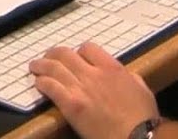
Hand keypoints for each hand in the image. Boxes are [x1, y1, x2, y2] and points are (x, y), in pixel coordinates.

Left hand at [31, 43, 158, 138]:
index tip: (74, 57)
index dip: (78, 51)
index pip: (88, 48)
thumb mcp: (143, 91)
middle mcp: (94, 74)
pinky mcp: (71, 105)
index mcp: (112, 68)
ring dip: (41, 65)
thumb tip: (128, 76)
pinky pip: (51, 87)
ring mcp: (81, 88)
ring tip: (34, 67)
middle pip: (66, 54)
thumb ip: (131, 79)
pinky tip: (38, 84)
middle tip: (47, 57)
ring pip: (54, 68)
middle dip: (53, 54)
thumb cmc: (143, 118)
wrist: (136, 137)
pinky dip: (42, 83)